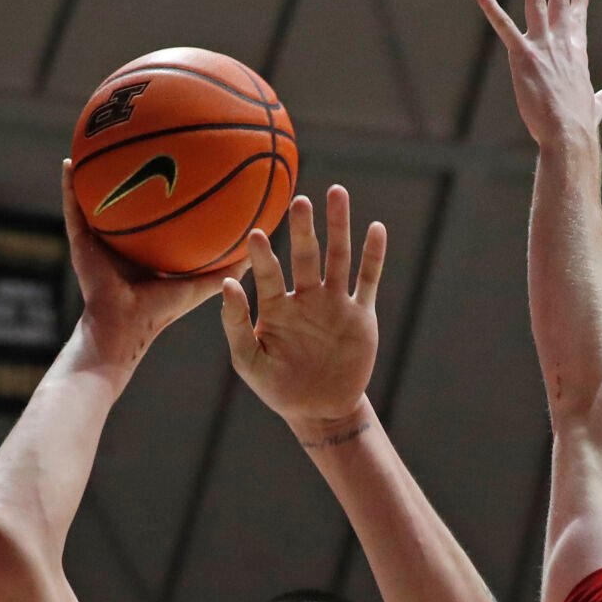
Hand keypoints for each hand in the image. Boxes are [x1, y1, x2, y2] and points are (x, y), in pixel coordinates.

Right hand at [61, 160, 241, 369]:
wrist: (124, 327)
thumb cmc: (161, 311)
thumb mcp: (201, 285)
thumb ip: (228, 268)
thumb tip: (258, 246)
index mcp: (149, 251)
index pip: (159, 216)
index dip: (168, 192)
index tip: (182, 164)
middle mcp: (123, 241)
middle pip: (128, 200)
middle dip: (134, 171)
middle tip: (143, 141)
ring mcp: (99, 240)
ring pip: (96, 198)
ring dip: (96, 172)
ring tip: (98, 140)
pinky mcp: (81, 241)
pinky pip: (73, 208)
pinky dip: (69, 186)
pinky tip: (69, 162)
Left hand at [218, 185, 386, 430]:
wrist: (321, 409)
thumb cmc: (278, 387)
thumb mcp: (249, 361)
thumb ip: (235, 324)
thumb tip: (226, 283)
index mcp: (276, 306)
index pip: (268, 273)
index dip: (262, 255)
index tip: (255, 234)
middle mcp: (306, 297)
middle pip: (306, 254)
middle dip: (303, 227)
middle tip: (299, 200)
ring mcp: (335, 303)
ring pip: (338, 257)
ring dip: (338, 226)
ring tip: (337, 193)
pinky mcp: (361, 315)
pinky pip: (368, 280)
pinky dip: (373, 255)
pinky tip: (375, 229)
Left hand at [473, 0, 601, 149]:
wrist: (568, 133)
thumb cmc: (581, 123)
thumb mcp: (598, 105)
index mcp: (578, 54)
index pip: (578, 21)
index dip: (579, 2)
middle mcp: (561, 43)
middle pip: (560, 2)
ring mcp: (542, 46)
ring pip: (536, 2)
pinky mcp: (523, 55)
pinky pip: (503, 25)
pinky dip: (489, 5)